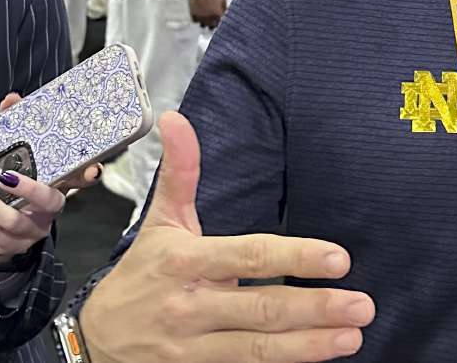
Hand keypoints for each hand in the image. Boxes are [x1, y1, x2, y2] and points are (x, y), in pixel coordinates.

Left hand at [0, 94, 101, 264]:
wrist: (2, 232)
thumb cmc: (16, 189)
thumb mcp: (20, 162)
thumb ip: (17, 131)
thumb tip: (11, 99)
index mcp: (58, 187)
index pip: (80, 180)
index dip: (88, 175)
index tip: (93, 169)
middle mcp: (49, 210)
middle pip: (49, 203)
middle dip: (29, 189)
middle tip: (5, 176)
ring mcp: (31, 230)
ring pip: (14, 221)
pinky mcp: (9, 244)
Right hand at [80, 112, 373, 362]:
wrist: (94, 340)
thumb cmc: (141, 275)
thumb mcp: (160, 222)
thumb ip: (180, 172)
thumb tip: (175, 118)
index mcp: (186, 261)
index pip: (250, 255)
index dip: (295, 256)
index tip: (339, 258)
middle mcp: (190, 305)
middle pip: (262, 307)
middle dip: (316, 307)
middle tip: (362, 305)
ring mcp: (192, 347)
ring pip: (257, 348)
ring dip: (309, 344)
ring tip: (351, 337)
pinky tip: (317, 358)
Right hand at [188, 0, 226, 28]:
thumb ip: (225, 8)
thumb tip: (225, 13)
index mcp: (217, 15)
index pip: (221, 24)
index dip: (221, 22)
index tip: (220, 20)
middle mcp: (209, 18)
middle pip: (212, 27)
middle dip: (213, 24)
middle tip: (213, 21)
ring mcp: (200, 17)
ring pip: (203, 25)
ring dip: (205, 23)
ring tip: (206, 18)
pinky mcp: (193, 15)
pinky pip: (196, 21)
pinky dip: (198, 19)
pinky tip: (200, 15)